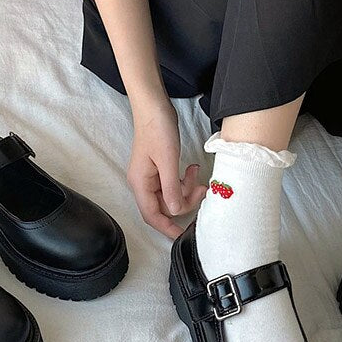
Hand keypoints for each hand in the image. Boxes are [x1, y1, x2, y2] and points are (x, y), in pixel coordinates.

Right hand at [127, 98, 207, 238]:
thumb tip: (176, 211)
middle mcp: (143, 182)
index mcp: (140, 183)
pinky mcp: (159, 168)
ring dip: (186, 189)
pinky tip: (192, 169)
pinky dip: (183, 180)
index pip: (152, 215)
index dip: (167, 228)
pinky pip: (172, 183)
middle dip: (184, 202)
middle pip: (164, 206)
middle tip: (201, 191)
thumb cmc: (157, 129)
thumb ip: (171, 188)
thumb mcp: (168, 160)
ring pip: (170, 195)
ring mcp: (151, 175)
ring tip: (197, 176)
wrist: (153, 106)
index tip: (182, 235)